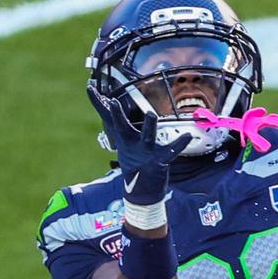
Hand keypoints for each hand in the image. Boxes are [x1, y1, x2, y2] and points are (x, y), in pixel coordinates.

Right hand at [87, 86, 182, 210]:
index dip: (98, 103)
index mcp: (124, 137)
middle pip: (122, 126)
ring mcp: (145, 152)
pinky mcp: (159, 160)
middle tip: (112, 101)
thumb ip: (119, 127)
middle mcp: (132, 143)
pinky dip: (180, 143)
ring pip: (147, 136)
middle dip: (117, 115)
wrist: (141, 191)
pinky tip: (187, 136)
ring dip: (148, 126)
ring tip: (150, 114)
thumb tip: (110, 108)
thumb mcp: (124, 143)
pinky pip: (171, 150)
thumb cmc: (135, 162)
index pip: (108, 117)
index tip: (89, 87)